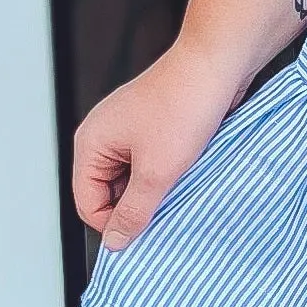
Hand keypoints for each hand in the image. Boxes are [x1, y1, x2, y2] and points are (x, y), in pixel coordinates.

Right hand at [72, 38, 247, 248]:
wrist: (218, 63)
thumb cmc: (184, 104)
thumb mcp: (157, 171)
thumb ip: (134, 212)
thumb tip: (115, 242)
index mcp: (90, 144)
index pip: (88, 204)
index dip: (115, 224)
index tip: (147, 233)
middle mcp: (104, 137)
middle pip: (109, 194)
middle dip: (137, 206)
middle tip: (168, 210)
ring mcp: (129, 131)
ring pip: (134, 181)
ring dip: (156, 190)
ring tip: (181, 186)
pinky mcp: (154, 128)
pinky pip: (152, 164)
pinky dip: (168, 174)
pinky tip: (189, 173)